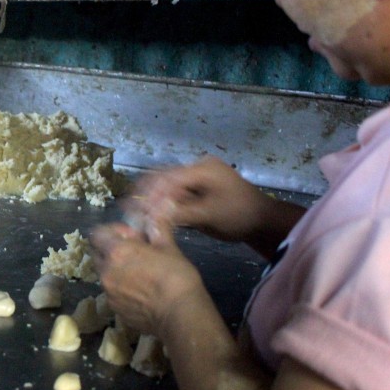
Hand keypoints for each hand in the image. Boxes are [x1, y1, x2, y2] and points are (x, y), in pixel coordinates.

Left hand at [90, 221, 205, 336]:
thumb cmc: (176, 277)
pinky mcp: (115, 309)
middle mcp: (106, 272)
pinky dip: (121, 288)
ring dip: (115, 270)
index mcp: (116, 252)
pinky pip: (112, 293)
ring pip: (105, 275)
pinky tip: (141, 292)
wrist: (180, 315)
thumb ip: (157, 230)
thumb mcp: (169, 247)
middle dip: (111, 250)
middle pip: (97, 254)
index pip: (97, 234)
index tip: (130, 235)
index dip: (112, 232)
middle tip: (133, 253)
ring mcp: (108, 293)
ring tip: (139, 274)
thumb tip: (153, 219)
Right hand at [124, 156, 293, 247]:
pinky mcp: (196, 188)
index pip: (169, 176)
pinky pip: (173, 192)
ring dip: (150, 196)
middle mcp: (197, 168)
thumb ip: (180, 211)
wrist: (262, 222)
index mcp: (202, 168)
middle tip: (127, 207)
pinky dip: (160, 201)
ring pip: (165, 183)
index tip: (136, 207)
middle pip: (163, 176)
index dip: (150, 192)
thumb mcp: (209, 215)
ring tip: (133, 210)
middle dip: (144, 191)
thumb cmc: (239, 216)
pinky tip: (148, 211)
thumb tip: (151, 212)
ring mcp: (197, 177)